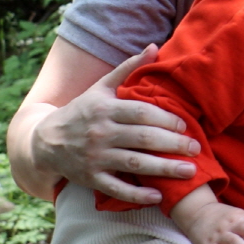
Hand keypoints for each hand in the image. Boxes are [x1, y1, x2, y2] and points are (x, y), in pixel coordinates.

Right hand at [29, 46, 200, 204]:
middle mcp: (100, 133)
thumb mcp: (101, 87)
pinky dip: (137, 194)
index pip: (140, 112)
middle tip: (196, 149)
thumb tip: (154, 47)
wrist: (47, 141)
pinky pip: (116, 188)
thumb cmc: (82, 111)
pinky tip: (159, 195)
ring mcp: (95, 157)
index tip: (185, 125)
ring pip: (134, 163)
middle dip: (172, 144)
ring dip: (163, 169)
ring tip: (190, 172)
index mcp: (105, 108)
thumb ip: (129, 68)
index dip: (165, 118)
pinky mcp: (91, 179)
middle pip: (142, 138)